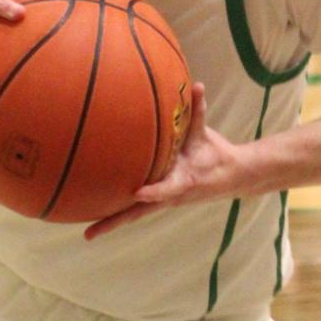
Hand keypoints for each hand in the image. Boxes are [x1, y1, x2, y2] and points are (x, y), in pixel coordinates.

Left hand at [85, 85, 242, 236]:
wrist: (231, 177)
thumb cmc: (215, 154)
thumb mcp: (206, 134)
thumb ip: (198, 111)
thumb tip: (198, 86)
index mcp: (184, 181)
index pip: (167, 188)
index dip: (154, 191)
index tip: (137, 192)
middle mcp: (170, 196)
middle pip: (139, 212)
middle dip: (115, 222)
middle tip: (90, 235)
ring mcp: (163, 201)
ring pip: (135, 214)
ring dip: (112, 222)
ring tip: (88, 234)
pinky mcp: (160, 200)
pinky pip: (136, 208)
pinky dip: (119, 212)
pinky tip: (99, 215)